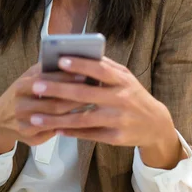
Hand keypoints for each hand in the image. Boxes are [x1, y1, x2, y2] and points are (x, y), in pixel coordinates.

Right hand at [0, 63, 84, 157]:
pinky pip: (54, 131)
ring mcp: (25, 123)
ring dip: (75, 111)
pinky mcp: (30, 137)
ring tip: (92, 103)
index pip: (47, 81)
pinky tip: (82, 118)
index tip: (85, 74)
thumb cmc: (22, 93)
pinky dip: (69, 124)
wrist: (0, 118)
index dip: (67, 78)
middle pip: (54, 103)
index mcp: (21, 86)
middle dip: (76, 97)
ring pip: (56, 118)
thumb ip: (45, 69)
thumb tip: (71, 57)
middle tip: (95, 91)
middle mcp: (21, 106)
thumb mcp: (28, 77)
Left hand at [27, 56, 183, 168]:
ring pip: (82, 119)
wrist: (155, 124)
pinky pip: (88, 135)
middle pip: (84, 94)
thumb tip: (78, 54)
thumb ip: (105, 66)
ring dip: (57, 119)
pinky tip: (55, 129)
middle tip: (36, 86)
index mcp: (122, 80)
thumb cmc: (132, 94)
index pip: (99, 70)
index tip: (60, 60)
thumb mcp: (125, 77)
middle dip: (58, 90)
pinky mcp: (115, 138)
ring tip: (36, 117)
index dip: (80, 65)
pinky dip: (70, 132)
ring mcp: (118, 120)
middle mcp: (120, 99)